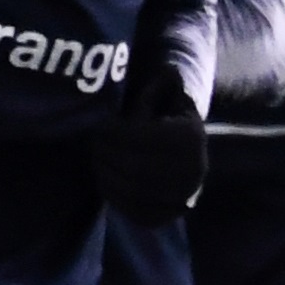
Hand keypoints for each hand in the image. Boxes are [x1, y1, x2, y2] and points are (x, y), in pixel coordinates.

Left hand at [90, 61, 205, 223]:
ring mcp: (183, 196)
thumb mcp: (168, 99)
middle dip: (107, 156)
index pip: (144, 138)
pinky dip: (115, 197)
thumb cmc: (169, 119)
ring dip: (106, 175)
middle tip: (91, 144)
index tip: (100, 126)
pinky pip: (137, 211)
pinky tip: (105, 179)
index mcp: (191, 138)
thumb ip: (161, 86)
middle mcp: (193, 170)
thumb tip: (168, 70)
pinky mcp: (170, 214)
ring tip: (96, 160)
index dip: (115, 133)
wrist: (189, 155)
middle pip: (136, 167)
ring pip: (134, 190)